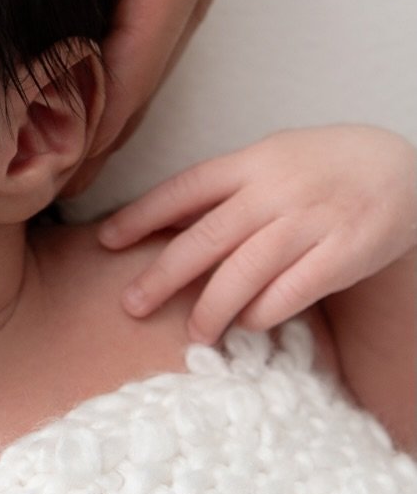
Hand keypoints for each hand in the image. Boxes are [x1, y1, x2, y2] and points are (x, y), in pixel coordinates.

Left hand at [96, 126, 416, 345]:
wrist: (401, 166)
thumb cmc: (322, 168)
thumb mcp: (270, 161)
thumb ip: (224, 190)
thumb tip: (161, 225)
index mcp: (251, 163)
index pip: (184, 189)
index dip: (141, 216)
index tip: (106, 241)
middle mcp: (275, 190)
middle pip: (206, 237)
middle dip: (163, 275)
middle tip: (132, 305)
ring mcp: (310, 220)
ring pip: (246, 270)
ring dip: (213, 306)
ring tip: (195, 333)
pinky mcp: (344, 251)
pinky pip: (293, 289)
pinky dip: (265, 311)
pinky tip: (249, 324)